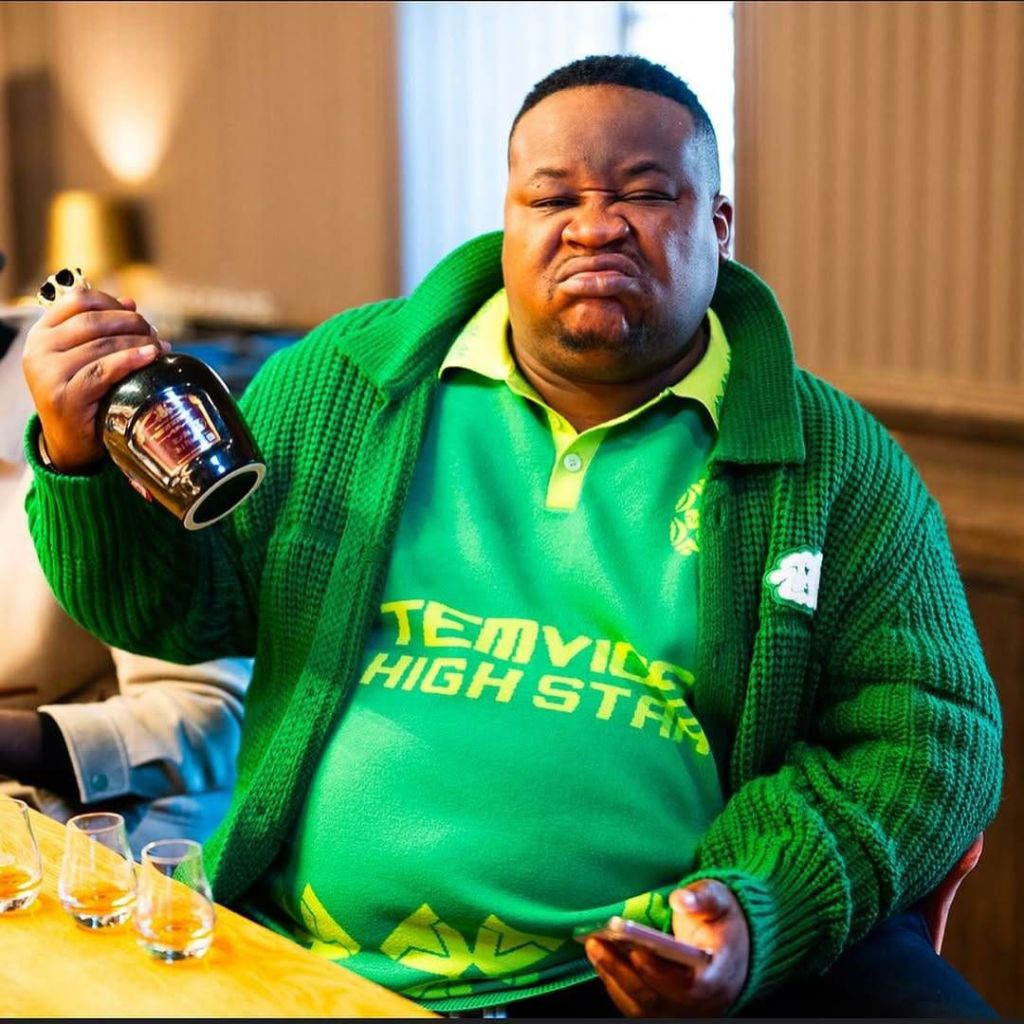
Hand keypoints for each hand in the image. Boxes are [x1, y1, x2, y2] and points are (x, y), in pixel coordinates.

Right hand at [22, 288, 168, 471]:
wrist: (70, 440)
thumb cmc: (83, 394)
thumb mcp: (83, 356)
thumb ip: (100, 329)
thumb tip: (130, 303)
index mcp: (41, 333)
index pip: (78, 300)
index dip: (111, 301)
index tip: (135, 311)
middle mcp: (39, 350)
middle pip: (94, 322)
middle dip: (131, 323)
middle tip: (154, 332)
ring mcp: (49, 374)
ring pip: (103, 345)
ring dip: (138, 342)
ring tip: (160, 346)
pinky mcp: (66, 396)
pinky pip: (104, 371)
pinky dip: (131, 360)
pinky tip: (151, 357)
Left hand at [586, 880, 749, 1016]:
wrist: (733, 952)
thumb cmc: (723, 924)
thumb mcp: (720, 902)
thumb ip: (702, 898)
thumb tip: (680, 899)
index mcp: (717, 977)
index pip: (689, 987)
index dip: (660, 974)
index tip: (636, 952)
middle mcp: (700, 1003)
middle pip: (656, 998)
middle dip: (623, 971)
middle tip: (597, 943)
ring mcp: (681, 1010)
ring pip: (642, 1006)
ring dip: (613, 978)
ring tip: (593, 947)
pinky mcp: (665, 1009)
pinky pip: (636, 1005)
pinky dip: (616, 985)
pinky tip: (601, 958)